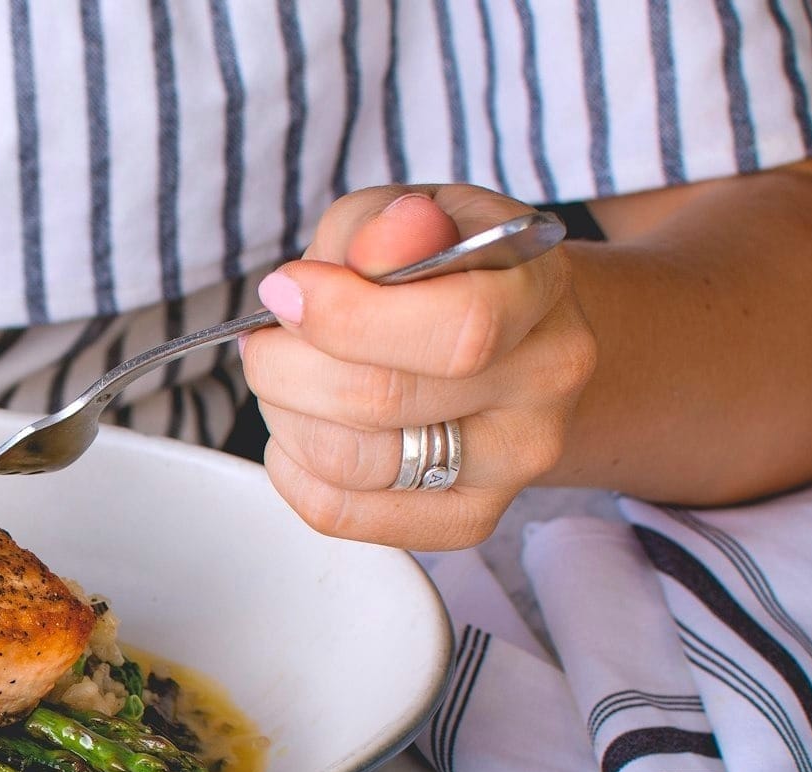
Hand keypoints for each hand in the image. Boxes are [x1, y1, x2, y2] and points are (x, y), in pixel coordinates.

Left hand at [240, 185, 596, 549]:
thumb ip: (384, 225)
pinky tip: (301, 425)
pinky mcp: (467, 518)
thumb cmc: (441, 268)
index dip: (347, 315)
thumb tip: (378, 247)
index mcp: (539, 289)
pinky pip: (341, 511)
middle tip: (269, 338)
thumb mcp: (410, 214)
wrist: (505, 335)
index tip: (287, 291)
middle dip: (288, 365)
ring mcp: (513, 461)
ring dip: (285, 415)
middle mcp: (543, 382)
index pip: (457, 328)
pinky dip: (291, 468)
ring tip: (286, 378)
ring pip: (353, 463)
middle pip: (382, 399)